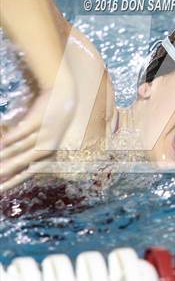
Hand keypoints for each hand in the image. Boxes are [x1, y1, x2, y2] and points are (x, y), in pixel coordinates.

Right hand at [0, 78, 75, 192]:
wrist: (63, 98)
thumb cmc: (47, 125)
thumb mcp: (38, 142)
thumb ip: (24, 156)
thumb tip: (7, 172)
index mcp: (49, 156)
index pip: (28, 173)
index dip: (13, 182)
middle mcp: (48, 147)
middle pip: (22, 163)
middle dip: (6, 171)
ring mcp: (45, 134)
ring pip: (21, 148)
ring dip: (5, 155)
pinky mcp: (40, 120)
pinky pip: (23, 131)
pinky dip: (12, 137)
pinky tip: (2, 142)